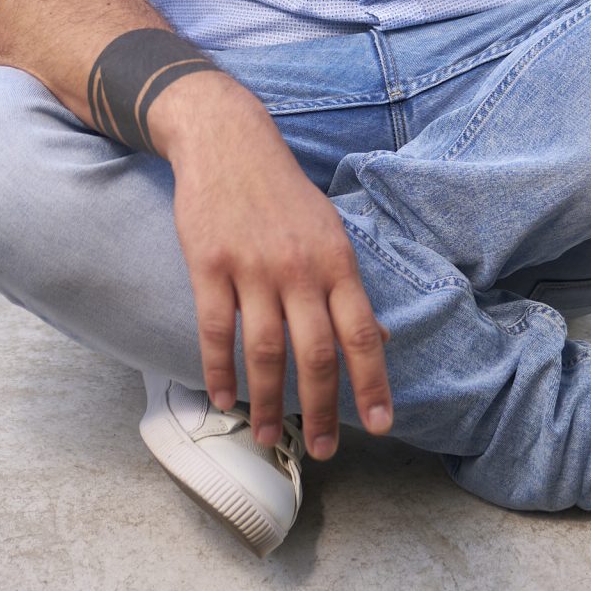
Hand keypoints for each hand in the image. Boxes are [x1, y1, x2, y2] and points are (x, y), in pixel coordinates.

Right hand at [152, 74, 394, 459]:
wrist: (227, 140)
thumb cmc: (283, 192)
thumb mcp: (330, 230)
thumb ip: (349, 287)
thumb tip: (380, 340)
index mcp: (337, 260)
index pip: (363, 333)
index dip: (373, 383)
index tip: (381, 425)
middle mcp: (300, 268)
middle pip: (315, 353)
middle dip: (321, 410)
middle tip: (323, 450)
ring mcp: (253, 267)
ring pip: (264, 351)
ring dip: (269, 402)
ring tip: (270, 438)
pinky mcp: (209, 264)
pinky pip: (215, 330)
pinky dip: (219, 371)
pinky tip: (224, 400)